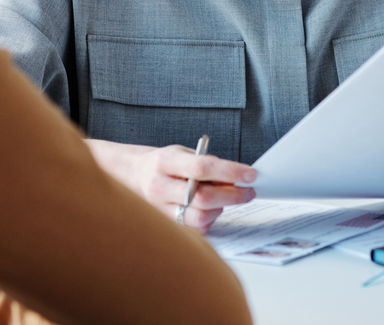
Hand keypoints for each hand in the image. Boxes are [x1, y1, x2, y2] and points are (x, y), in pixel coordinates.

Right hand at [87, 139, 256, 231]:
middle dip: (232, 196)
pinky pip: (194, 230)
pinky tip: (211, 209)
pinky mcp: (164, 227)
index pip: (202, 168)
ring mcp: (159, 210)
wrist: (132, 177)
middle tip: (249, 192)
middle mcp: (159, 187)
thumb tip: (238, 178)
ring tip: (226, 199)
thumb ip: (207, 164)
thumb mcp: (183, 154)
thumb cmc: (164, 165)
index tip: (251, 175)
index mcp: (164, 162)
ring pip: (199, 218)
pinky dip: (210, 220)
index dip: (230, 171)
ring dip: (221, 209)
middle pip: (202, 198)